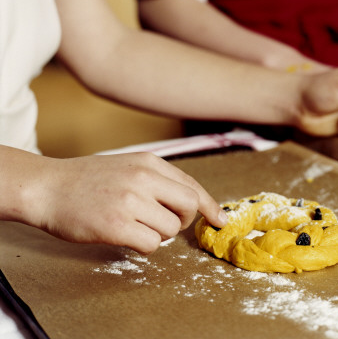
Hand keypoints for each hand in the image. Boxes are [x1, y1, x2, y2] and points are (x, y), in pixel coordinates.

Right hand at [18, 151, 226, 253]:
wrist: (48, 186)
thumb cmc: (87, 179)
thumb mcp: (128, 166)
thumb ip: (158, 180)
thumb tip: (190, 202)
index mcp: (149, 162)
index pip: (192, 185)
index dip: (210, 205)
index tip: (220, 220)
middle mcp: (143, 178)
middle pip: (189, 206)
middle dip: (182, 220)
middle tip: (162, 222)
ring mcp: (130, 201)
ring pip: (170, 230)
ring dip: (157, 234)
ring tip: (134, 225)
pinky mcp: (117, 225)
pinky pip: (151, 245)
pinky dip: (143, 245)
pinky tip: (124, 234)